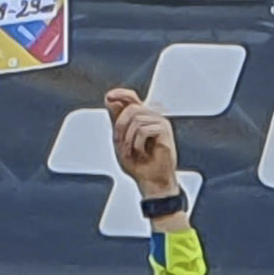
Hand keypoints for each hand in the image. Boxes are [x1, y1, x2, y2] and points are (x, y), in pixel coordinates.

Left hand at [106, 85, 183, 203]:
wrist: (150, 180)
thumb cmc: (138, 164)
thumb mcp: (120, 140)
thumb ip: (116, 120)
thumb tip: (111, 100)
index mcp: (141, 117)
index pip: (131, 97)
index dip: (120, 94)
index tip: (109, 97)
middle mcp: (152, 117)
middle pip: (131, 108)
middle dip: (121, 127)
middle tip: (121, 145)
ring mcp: (160, 122)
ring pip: (136, 120)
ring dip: (128, 140)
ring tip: (132, 152)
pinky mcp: (165, 131)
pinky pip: (143, 130)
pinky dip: (137, 144)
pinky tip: (142, 153)